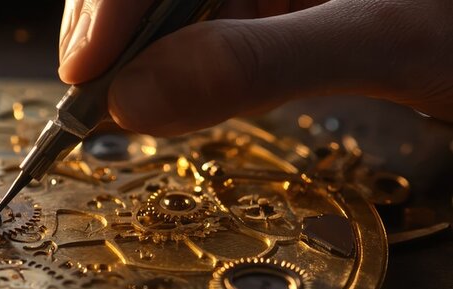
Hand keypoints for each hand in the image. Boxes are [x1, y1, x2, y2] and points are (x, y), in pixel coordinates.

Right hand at [59, 0, 452, 135]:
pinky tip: (188, 92)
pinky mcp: (265, 7)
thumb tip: (134, 98)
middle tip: (94, 95)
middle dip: (115, 30)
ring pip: (164, 10)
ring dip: (140, 57)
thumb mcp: (382, 40)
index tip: (85, 72)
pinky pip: (197, 32)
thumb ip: (259, 61)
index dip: (109, 4)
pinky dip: (179, 70)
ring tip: (138, 100)